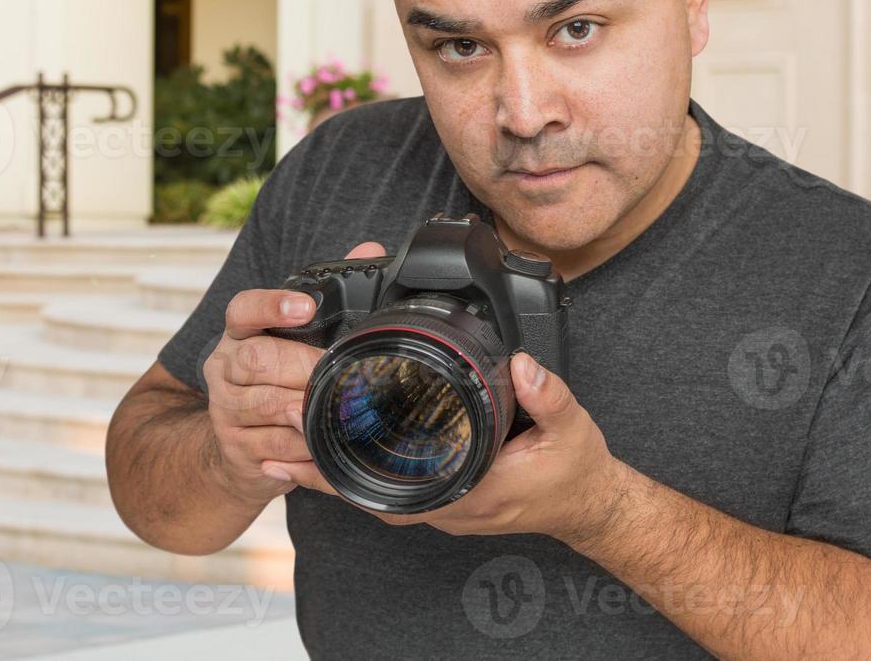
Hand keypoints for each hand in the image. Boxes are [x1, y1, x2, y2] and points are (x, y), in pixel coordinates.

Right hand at [204, 240, 386, 506]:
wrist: (239, 446)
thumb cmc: (279, 380)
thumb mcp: (298, 338)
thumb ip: (332, 294)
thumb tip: (370, 250)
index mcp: (240, 334)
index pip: (243, 309)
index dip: (272, 305)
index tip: (306, 306)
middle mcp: (224, 368)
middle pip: (256, 360)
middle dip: (302, 367)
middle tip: (335, 373)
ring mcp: (226, 411)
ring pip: (265, 407)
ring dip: (306, 411)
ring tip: (334, 411)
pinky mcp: (236, 450)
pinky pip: (273, 451)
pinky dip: (304, 453)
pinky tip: (324, 449)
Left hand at [262, 349, 628, 545]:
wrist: (591, 505)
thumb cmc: (574, 472)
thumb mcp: (571, 428)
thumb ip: (548, 394)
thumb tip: (522, 362)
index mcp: (468, 492)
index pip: (390, 489)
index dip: (343, 472)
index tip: (304, 446)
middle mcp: (447, 507)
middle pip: (367, 494)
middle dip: (322, 469)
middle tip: (279, 436)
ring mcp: (443, 507)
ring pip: (374, 495)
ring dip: (335, 472)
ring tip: (290, 443)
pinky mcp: (445, 499)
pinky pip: (391, 491)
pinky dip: (359, 474)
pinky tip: (337, 450)